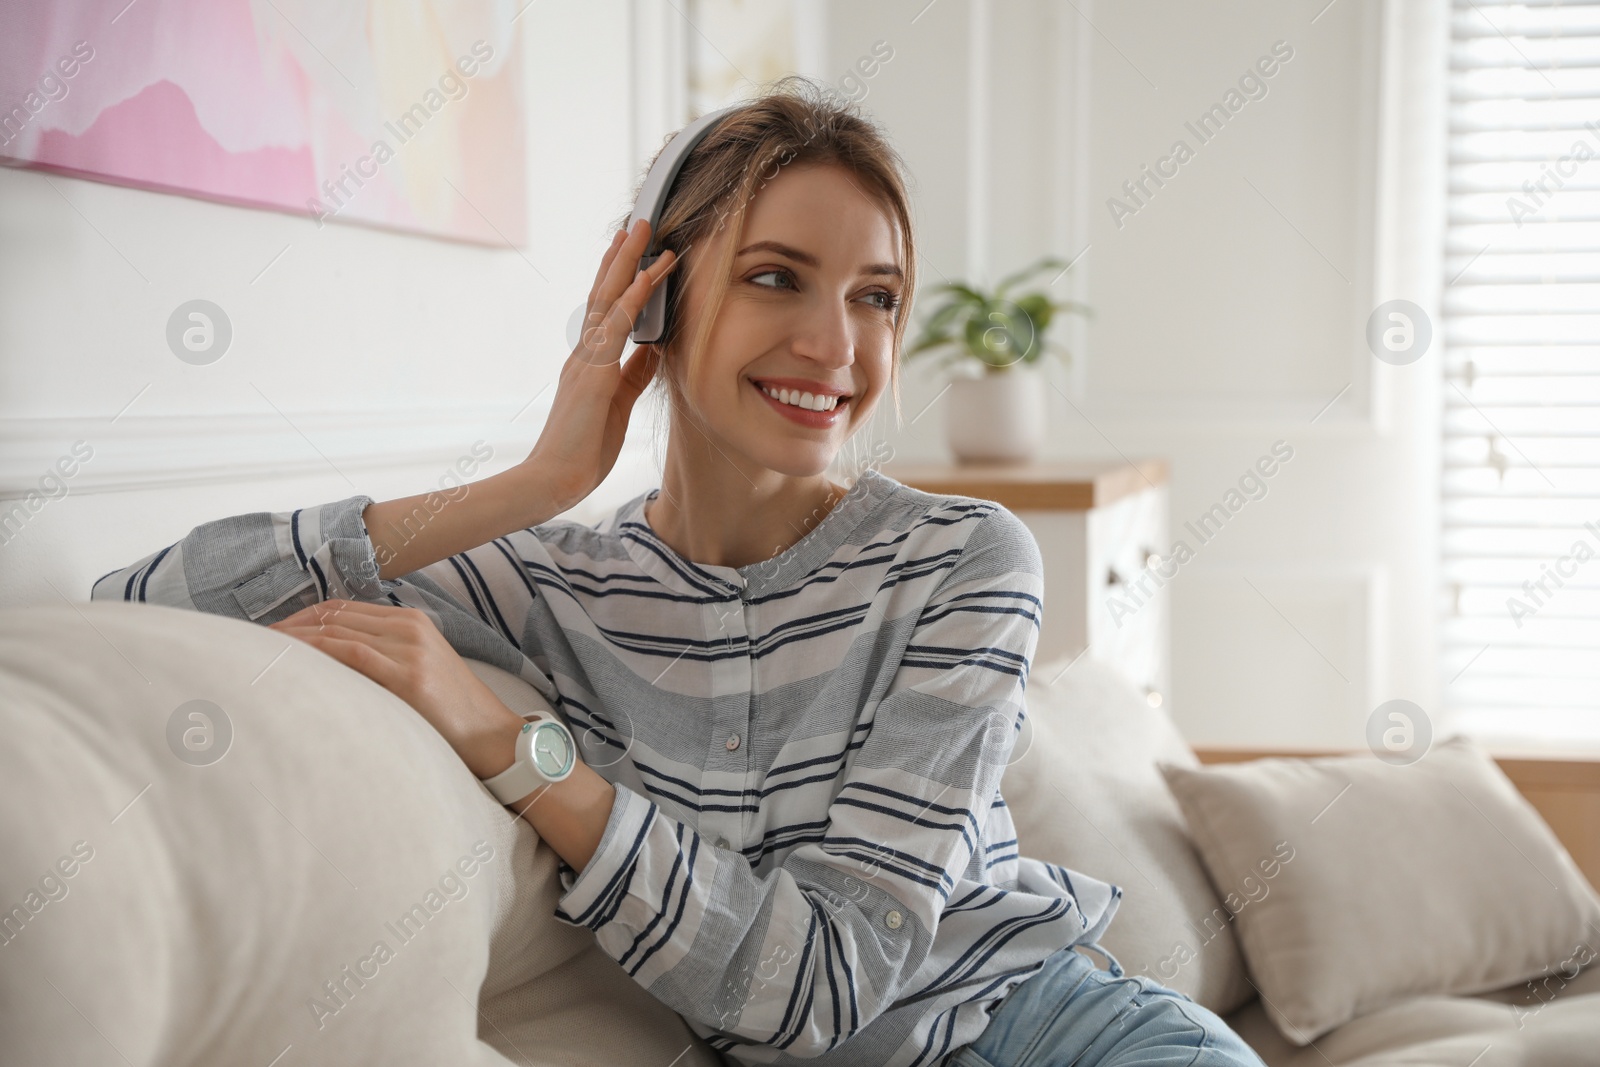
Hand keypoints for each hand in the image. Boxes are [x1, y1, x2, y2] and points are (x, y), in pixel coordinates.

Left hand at [268, 599, 522, 778]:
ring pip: (336, 631)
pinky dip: (315, 652)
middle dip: (290, 624)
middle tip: (254, 641)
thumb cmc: (452, 714)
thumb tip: (334, 666)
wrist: (491, 736)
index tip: (272, 632)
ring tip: (261, 650)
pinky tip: (291, 660)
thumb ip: (384, 658)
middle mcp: (409, 627)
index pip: (342, 608)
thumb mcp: (419, 672)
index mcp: (412, 621)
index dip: (302, 616)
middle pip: (333, 614)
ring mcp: (409, 648)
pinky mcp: (408, 675)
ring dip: (294, 638)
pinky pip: (350, 653)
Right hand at [527, 219, 678, 512]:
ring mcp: (585, 361)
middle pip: (602, 294)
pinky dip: (632, 300)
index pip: (606, 311)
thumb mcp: (618, 404)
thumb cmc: (583, 450)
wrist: (553, 481)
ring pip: (606, 300)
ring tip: (643, 231)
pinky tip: (646, 278)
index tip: (636, 251)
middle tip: (639, 223)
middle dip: (622, 257)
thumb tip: (655, 349)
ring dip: (626, 264)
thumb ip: (634, 375)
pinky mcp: (591, 375)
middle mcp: (584, 353)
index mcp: (590, 362)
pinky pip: (614, 328)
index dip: (621, 280)